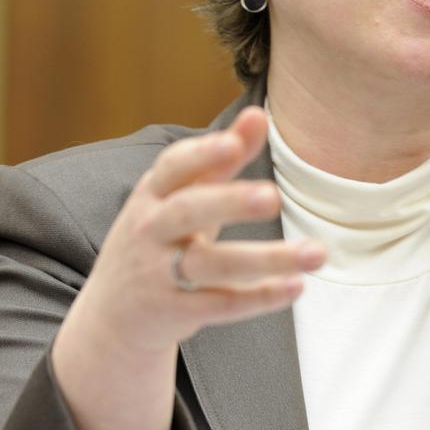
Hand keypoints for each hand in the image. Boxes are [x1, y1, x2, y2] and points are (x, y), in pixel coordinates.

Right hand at [66, 105, 324, 359]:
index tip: (234, 143)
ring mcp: (159, 274)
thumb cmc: (159, 240)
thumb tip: (258, 114)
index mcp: (153, 195)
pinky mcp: (174, 312)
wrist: (112, 315)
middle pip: (188, 212)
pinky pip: (220, 304)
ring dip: (266, 258)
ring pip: (212, 264)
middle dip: (229, 202)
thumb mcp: (181, 196)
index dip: (202, 154)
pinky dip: (258, 297)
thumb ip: (221, 157)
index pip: (173, 167)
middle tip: (273, 196)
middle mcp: (151, 231)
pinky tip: (296, 287)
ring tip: (316, 253)